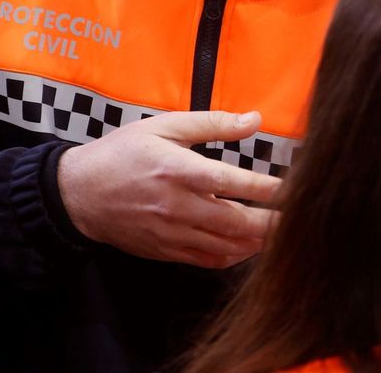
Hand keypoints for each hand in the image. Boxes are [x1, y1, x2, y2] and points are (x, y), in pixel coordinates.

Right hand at [56, 110, 281, 268]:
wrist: (80, 193)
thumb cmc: (122, 152)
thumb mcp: (163, 126)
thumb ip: (211, 123)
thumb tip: (254, 120)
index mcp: (179, 170)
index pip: (235, 183)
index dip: (270, 189)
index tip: (297, 189)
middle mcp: (178, 206)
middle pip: (238, 223)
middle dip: (274, 224)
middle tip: (300, 219)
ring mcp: (172, 233)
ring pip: (228, 247)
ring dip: (258, 243)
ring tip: (281, 234)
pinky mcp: (167, 251)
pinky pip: (209, 261)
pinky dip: (235, 256)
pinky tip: (248, 246)